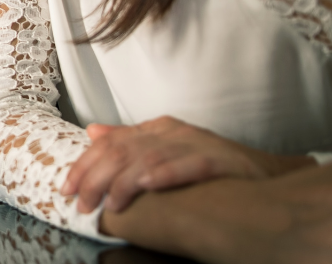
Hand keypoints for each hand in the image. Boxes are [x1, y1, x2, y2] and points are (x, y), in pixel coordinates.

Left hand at [63, 115, 313, 212]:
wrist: (265, 174)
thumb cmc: (211, 167)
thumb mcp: (165, 150)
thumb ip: (128, 141)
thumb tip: (92, 133)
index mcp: (157, 129)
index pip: (110, 143)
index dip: (84, 165)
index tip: (67, 188)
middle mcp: (172, 132)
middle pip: (123, 151)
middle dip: (96, 178)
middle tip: (82, 203)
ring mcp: (195, 144)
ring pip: (149, 158)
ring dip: (124, 182)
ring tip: (109, 203)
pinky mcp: (218, 159)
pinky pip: (188, 164)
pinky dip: (166, 173)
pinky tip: (148, 184)